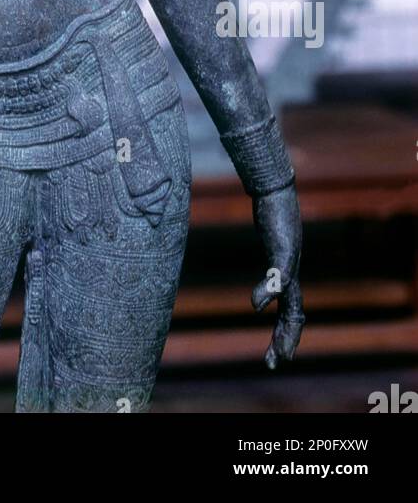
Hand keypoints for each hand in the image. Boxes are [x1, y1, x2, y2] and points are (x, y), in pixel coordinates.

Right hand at [251, 183, 304, 369]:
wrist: (276, 188)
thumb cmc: (271, 211)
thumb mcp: (269, 241)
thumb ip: (266, 257)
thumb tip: (257, 266)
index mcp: (288, 273)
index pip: (291, 310)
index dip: (286, 332)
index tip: (278, 353)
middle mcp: (292, 271)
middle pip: (294, 313)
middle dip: (288, 339)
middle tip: (280, 362)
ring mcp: (289, 261)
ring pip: (291, 302)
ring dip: (286, 328)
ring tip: (280, 350)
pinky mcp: (284, 248)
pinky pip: (279, 275)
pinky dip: (270, 292)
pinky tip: (257, 304)